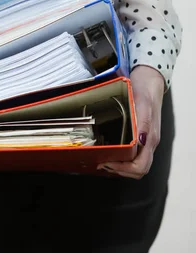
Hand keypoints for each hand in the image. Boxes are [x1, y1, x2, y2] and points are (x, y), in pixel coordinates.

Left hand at [98, 65, 164, 179]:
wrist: (149, 81)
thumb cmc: (144, 91)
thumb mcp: (141, 103)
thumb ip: (142, 123)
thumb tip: (140, 141)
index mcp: (150, 138)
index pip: (140, 166)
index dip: (123, 169)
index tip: (107, 163)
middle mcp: (149, 142)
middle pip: (139, 170)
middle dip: (120, 171)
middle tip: (103, 164)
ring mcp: (145, 140)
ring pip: (137, 164)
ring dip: (121, 168)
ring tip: (105, 161)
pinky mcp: (141, 136)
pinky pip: (134, 155)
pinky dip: (123, 159)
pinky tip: (112, 153)